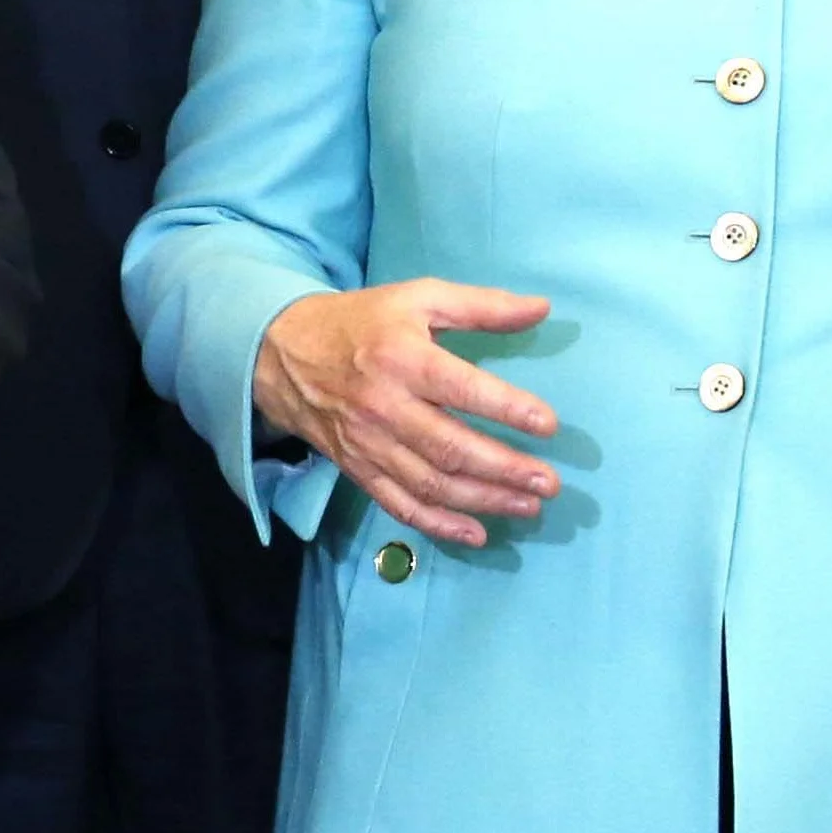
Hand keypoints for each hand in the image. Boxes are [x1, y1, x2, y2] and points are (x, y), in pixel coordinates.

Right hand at [253, 279, 560, 548]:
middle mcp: (384, 405)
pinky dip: (438, 525)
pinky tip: (477, 533)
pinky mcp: (358, 469)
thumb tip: (543, 308)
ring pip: (430, 482)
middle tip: (548, 483)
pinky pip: (399, 505)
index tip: (549, 426)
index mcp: (401, 357)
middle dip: (503, 468)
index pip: (459, 388)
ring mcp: (368, 443)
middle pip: (449, 446)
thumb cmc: (363, 323)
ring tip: (529, 505)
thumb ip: (481, 306)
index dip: (506, 408)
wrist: (282, 354)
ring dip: (484, 500)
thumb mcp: (418, 298)